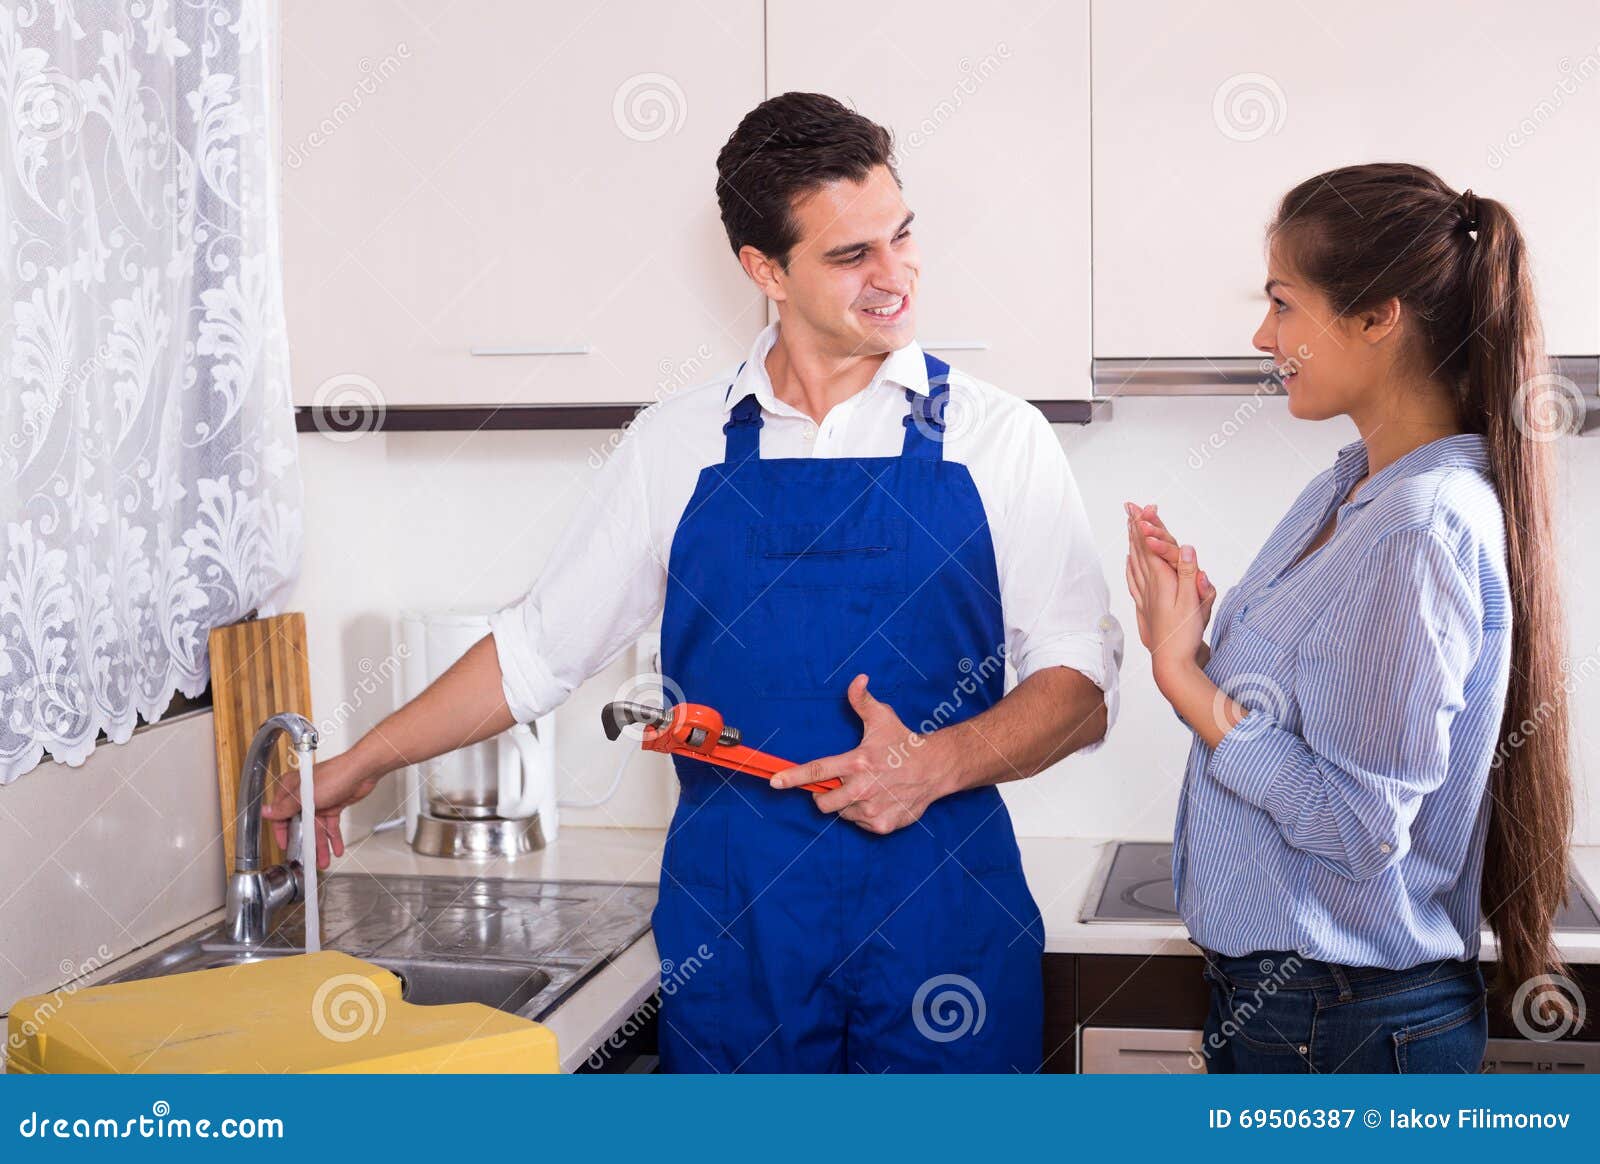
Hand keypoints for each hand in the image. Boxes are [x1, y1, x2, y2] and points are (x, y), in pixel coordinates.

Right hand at [261, 748, 379, 869]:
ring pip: (317, 828)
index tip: (286, 846)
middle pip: (301, 825)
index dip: (283, 832)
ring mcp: (319, 801)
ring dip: (321, 845)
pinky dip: (333, 838)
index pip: (281, 815)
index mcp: (292, 789)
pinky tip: (335, 848)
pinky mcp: (333, 805)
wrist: (362, 772)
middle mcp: (304, 796)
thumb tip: (266, 811)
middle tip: (307, 859)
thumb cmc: (335, 775)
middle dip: (305, 843)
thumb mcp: (305, 795)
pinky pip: (330, 826)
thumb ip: (286, 807)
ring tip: (323, 860)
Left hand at [770, 674, 949, 834]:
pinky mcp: (881, 825)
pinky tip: (878, 799)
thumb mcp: (882, 718)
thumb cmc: (904, 743)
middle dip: (823, 795)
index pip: (818, 771)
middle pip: (822, 802)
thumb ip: (863, 700)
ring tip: (866, 788)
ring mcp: (872, 809)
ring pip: (841, 813)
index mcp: (857, 762)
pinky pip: (859, 823)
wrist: (935, 769)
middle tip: (838, 784)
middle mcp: (862, 788)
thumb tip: (857, 679)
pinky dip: (863, 814)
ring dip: (846, 804)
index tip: (774, 781)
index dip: (793, 777)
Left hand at [1123, 502, 1210, 691]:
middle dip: (1135, 528)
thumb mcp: (1193, 601)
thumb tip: (1185, 547)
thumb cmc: (1184, 634)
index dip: (1145, 525)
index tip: (1139, 507)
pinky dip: (1130, 566)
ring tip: (1128, 527)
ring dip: (1132, 543)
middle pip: (1139, 550)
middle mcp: (1150, 585)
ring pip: (1135, 562)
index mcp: (1162, 580)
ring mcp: (1146, 596)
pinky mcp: (1146, 607)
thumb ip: (1188, 573)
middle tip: (1130, 508)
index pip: (1150, 546)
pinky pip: (1134, 580)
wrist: (1172, 662)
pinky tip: (1128, 561)